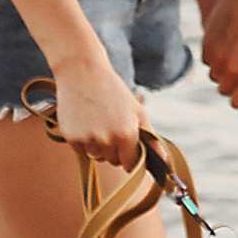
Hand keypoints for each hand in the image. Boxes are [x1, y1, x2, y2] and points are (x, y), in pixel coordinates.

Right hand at [47, 41, 147, 166]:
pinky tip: (84, 121)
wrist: (83, 72)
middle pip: (113, 161)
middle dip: (114, 149)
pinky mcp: (71, 137)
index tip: (126, 143)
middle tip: (110, 125)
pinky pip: (81, 151)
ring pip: (96, 156)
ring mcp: (87, 139)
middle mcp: (107, 139)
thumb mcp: (137, 112)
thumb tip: (166, 164)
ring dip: (98, 145)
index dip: (129, 154)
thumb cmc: (113, 92)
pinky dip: (83, 141)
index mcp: (127, 134)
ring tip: (96, 121)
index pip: (130, 164)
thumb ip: (152, 140)